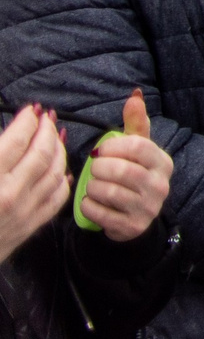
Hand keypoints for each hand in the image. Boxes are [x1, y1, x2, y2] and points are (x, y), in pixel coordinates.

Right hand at [0, 104, 68, 262]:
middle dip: (46, 130)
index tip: (30, 110)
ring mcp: (23, 212)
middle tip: (46, 117)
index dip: (27, 121)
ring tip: (56, 135)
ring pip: (56, 173)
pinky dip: (63, 180)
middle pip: (42, 153)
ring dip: (59, 150)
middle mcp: (10, 194)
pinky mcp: (29, 227)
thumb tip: (5, 137)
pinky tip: (62, 170)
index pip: (18, 141)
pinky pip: (57, 199)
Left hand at [80, 90, 172, 242]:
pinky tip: (92, 202)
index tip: (101, 151)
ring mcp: (148, 208)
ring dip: (91, 187)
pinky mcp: (132, 226)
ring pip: (107, 191)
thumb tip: (135, 95)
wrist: (136, 215)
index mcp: (163, 163)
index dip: (112, 147)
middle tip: (95, 170)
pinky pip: (98, 212)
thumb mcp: (137, 149)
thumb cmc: (133, 173)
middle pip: (120, 170)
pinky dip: (88, 206)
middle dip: (98, 169)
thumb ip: (136, 122)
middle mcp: (160, 186)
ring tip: (94, 186)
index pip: (136, 147)